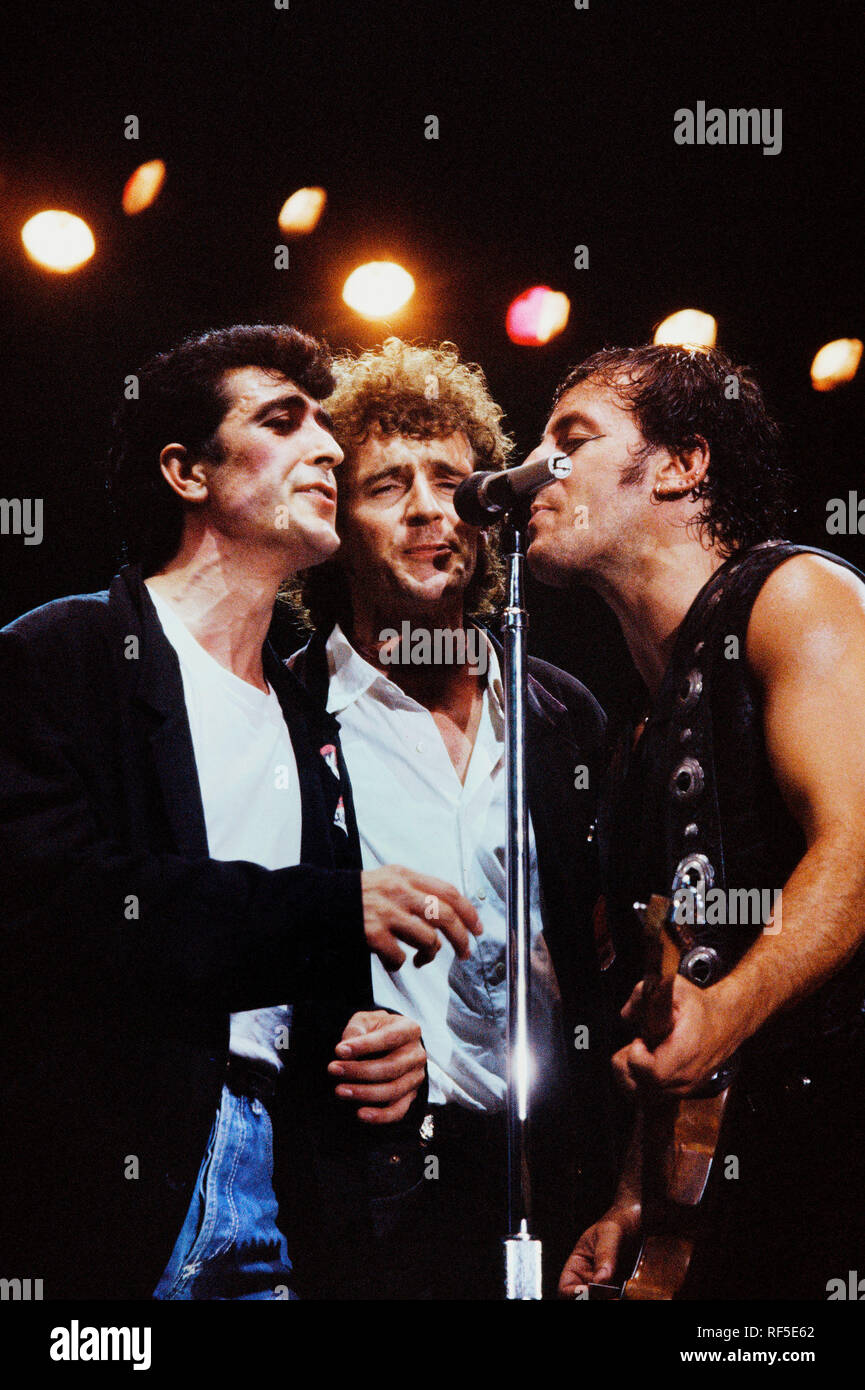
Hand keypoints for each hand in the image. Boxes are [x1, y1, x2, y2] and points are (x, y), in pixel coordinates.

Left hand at [327, 1010, 426, 1123]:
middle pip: (391, 1067)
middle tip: (333, 1070)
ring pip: (393, 1090)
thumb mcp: (365, 1020)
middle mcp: (417, 1055)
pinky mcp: (410, 1097)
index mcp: (410, 1030)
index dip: (364, 1046)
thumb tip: (345, 1049)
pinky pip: (398, 1111)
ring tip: (339, 1090)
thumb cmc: (375, 1030)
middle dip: (359, 1071)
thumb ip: (356, 1030)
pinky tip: (360, 1114)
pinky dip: (380, 1116)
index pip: (389, 1038)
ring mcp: (416, 1077)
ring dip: (364, 1093)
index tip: (339, 1051)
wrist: (388, 1044)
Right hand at [361, 865, 481, 968]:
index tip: (477, 928)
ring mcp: (385, 912)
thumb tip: (449, 912)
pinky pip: (399, 956)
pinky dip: (399, 964)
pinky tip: (393, 962)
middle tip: (464, 952)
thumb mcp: (389, 879)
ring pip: (427, 938)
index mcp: (405, 876)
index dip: (469, 911)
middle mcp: (398, 891)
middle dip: (461, 938)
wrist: (319, 900)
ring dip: (430, 955)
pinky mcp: (372, 933)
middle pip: (444, 915)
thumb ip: (416, 890)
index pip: (448, 891)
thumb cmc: (358, 895)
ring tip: (422, 960)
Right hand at [558, 1203, 640, 1296]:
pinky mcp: (623, 1291)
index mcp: (577, 1267)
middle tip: (613, 1297)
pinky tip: (630, 1293)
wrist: (639, 1222)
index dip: (573, 1294)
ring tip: (621, 1295)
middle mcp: (589, 1281)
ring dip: (612, 1300)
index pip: (565, 1289)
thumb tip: (600, 1281)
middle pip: (585, 1300)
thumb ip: (605, 1255)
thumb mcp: (609, 1234)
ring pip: (604, 1300)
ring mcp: (607, 1289)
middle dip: (597, 1299)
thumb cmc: (617, 1223)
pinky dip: (624, 1298)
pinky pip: (619, 1298)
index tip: (589, 1290)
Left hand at [613, 973, 741, 1096]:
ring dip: (635, 1075)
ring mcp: (687, 1088)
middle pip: (644, 1088)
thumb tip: (626, 1014)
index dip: (638, 1056)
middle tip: (640, 1045)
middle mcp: (688, 1076)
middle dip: (632, 1065)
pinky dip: (643, 1083)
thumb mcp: (674, 988)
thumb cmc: (699, 1007)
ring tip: (643, 1053)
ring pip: (646, 1097)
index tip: (641, 1039)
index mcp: (686, 1052)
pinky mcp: (684, 1092)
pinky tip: (647, 1062)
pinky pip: (654, 1098)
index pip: (653, 1072)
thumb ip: (644, 993)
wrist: (726, 1021)